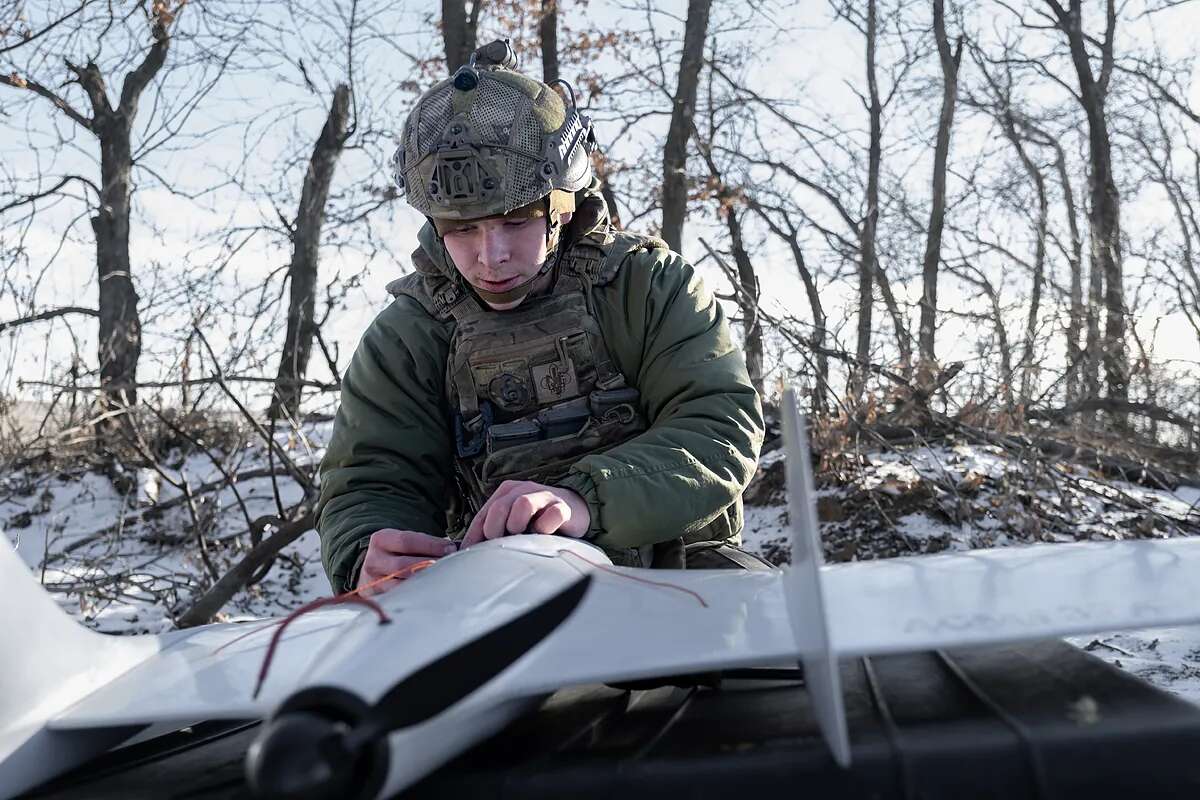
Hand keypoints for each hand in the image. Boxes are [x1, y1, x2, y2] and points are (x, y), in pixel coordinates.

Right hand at [356, 529, 456, 594]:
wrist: (375, 569)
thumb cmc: (399, 552)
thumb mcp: (405, 541)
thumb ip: (425, 543)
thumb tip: (454, 549)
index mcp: (381, 540)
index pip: (407, 541)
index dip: (431, 545)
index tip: (451, 548)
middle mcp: (374, 561)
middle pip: (405, 565)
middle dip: (431, 565)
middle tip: (451, 565)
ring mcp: (374, 582)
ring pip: (403, 585)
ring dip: (427, 582)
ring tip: (445, 579)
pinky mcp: (379, 598)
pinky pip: (402, 599)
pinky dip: (419, 596)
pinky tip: (433, 593)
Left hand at [461, 480, 590, 547]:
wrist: (575, 509)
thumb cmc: (538, 520)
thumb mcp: (512, 523)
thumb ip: (493, 532)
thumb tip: (468, 550)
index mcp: (506, 493)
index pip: (483, 515)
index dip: (475, 536)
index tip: (472, 554)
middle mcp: (523, 490)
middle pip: (499, 507)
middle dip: (495, 529)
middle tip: (501, 542)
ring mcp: (544, 496)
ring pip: (523, 504)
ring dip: (519, 524)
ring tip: (524, 535)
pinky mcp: (563, 507)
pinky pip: (552, 514)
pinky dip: (546, 527)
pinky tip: (545, 534)